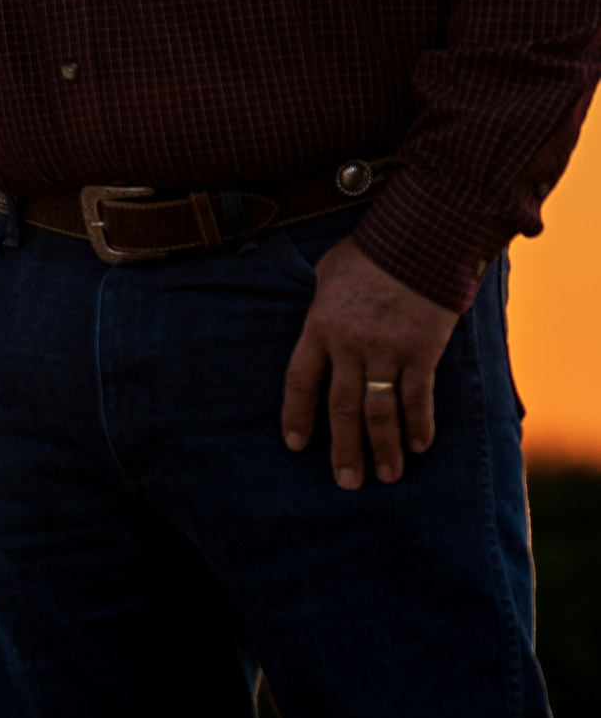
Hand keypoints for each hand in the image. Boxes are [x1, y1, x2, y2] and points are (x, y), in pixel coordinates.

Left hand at [281, 234, 458, 487]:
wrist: (419, 235)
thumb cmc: (371, 249)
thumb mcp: (329, 272)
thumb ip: (321, 303)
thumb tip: (317, 323)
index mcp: (321, 325)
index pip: (301, 380)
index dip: (297, 415)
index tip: (296, 445)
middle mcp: (350, 344)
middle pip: (342, 407)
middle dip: (344, 448)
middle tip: (346, 481)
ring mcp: (387, 350)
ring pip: (380, 412)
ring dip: (383, 448)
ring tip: (386, 477)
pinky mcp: (422, 351)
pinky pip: (418, 397)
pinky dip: (419, 424)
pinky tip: (420, 446)